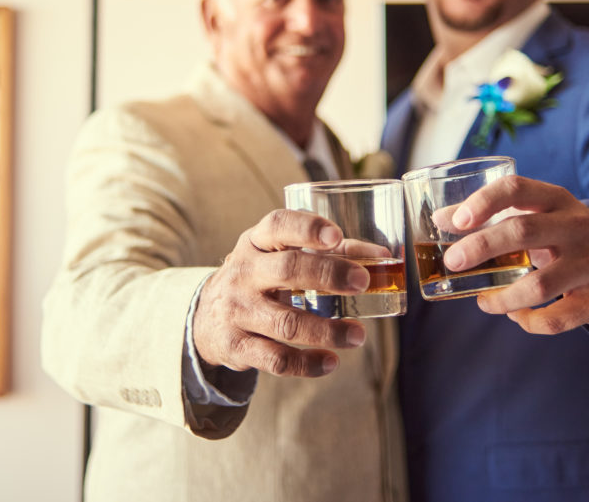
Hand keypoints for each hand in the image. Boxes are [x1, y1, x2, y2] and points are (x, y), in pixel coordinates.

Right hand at [193, 209, 369, 377]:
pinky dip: (308, 364)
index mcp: (255, 243)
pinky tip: (331, 362)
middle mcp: (243, 273)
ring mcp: (238, 311)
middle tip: (363, 282)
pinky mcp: (237, 346)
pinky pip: (276, 359)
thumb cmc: (260, 278)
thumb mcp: (279, 256)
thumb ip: (329, 253)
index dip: (307, 228)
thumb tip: (381, 255)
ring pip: (287, 323)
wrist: (207, 318)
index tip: (336, 236)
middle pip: (287, 270)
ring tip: (359, 335)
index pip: (277, 225)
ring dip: (328, 330)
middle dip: (329, 275)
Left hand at [444, 175, 588, 334]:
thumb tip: (439, 220)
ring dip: (502, 297)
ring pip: (539, 284)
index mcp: (556, 200)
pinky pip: (558, 318)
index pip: (516, 189)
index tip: (456, 221)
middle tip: (452, 263)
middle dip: (481, 247)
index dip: (483, 202)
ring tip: (483, 301)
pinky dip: (530, 322)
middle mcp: (576, 226)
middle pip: (522, 231)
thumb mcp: (537, 217)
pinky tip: (516, 317)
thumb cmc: (562, 238)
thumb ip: (493, 217)